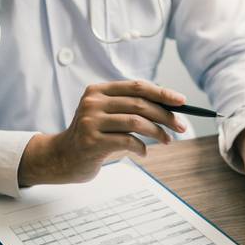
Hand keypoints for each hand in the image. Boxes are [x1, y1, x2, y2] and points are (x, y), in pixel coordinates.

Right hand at [18, 80, 186, 185]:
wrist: (62, 158)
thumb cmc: (92, 137)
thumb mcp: (107, 116)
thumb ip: (129, 108)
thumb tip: (169, 108)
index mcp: (98, 91)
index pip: (137, 87)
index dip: (162, 93)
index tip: (182, 101)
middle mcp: (93, 102)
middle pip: (140, 104)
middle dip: (166, 115)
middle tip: (181, 126)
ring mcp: (91, 122)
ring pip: (136, 122)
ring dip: (157, 132)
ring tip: (167, 140)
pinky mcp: (92, 142)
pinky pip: (127, 141)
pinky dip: (141, 147)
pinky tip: (144, 152)